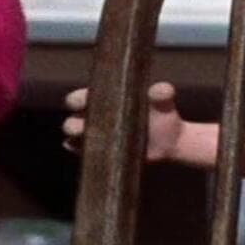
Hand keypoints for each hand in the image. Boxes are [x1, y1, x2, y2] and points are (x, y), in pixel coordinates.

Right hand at [62, 81, 185, 160]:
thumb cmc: (164, 116)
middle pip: (73, 120)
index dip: (76, 99)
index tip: (81, 103)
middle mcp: (97, 117)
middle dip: (73, 124)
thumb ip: (162, 94)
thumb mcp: (163, 103)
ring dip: (76, 141)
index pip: (82, 97)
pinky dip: (82, 155)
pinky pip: (86, 155)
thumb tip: (162, 89)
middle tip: (81, 128)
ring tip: (85, 142)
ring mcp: (99, 137)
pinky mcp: (104, 153)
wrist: (171, 142)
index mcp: (105, 100)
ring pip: (76, 139)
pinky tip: (88, 155)